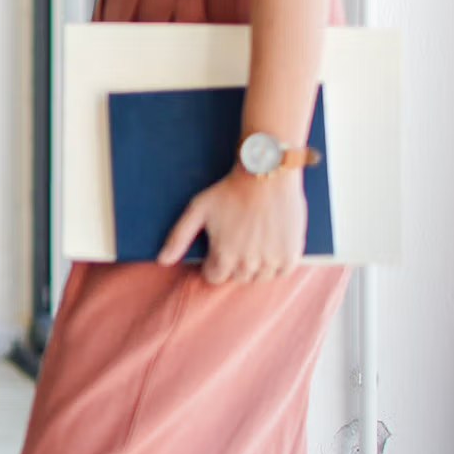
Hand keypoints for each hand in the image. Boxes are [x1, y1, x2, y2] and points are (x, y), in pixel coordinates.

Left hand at [159, 166, 306, 285]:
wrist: (267, 175)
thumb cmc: (230, 190)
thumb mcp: (197, 209)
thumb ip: (178, 238)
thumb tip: (162, 261)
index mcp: (224, 256)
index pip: (214, 277)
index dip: (213, 263)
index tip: (218, 247)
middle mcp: (249, 264)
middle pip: (237, 278)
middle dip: (233, 264)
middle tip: (237, 240)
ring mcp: (272, 261)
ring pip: (259, 278)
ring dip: (255, 266)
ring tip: (253, 242)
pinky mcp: (291, 255)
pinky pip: (281, 272)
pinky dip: (276, 265)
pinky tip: (270, 246)